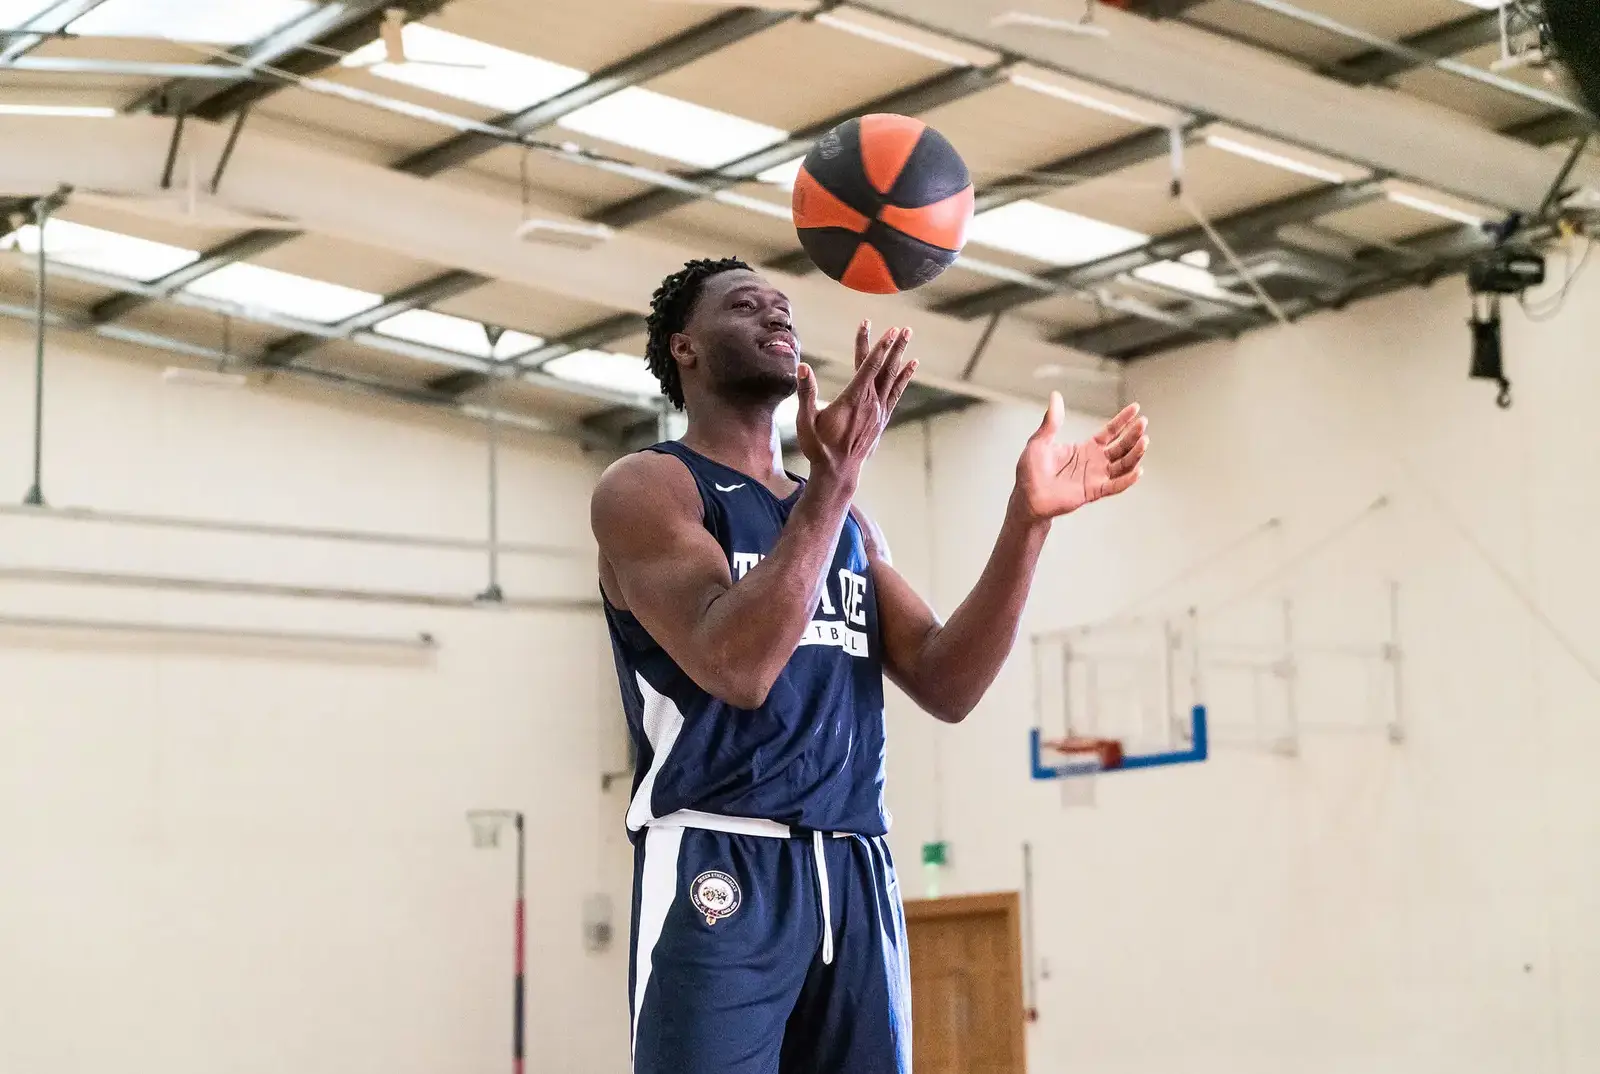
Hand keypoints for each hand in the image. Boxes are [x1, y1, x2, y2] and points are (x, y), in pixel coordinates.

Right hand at [795, 320, 916, 485]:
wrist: (838, 471)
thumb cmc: (819, 446)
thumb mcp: (805, 421)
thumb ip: (805, 393)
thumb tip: (803, 367)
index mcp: (852, 399)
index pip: (868, 367)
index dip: (879, 347)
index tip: (889, 330)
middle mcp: (870, 403)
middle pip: (884, 368)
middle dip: (894, 346)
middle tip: (904, 328)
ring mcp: (878, 411)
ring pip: (892, 377)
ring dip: (900, 355)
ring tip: (909, 336)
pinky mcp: (881, 418)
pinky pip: (895, 392)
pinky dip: (904, 377)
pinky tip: (911, 366)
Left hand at [1015, 393, 1146, 520]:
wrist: (1026, 497)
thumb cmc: (1031, 471)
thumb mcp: (1040, 441)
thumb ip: (1051, 421)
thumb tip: (1055, 396)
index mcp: (1086, 449)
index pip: (1110, 432)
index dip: (1123, 420)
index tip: (1136, 408)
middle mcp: (1095, 462)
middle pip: (1121, 447)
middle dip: (1133, 434)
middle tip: (1143, 422)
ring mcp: (1095, 477)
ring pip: (1122, 465)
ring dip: (1135, 454)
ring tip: (1144, 441)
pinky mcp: (1092, 492)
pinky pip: (1114, 486)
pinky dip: (1127, 480)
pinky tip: (1138, 471)